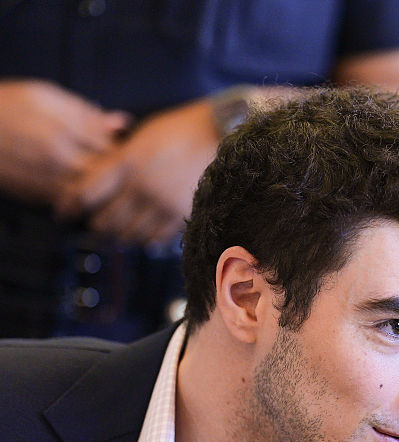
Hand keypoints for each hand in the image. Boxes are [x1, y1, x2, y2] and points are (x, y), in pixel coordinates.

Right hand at [0, 80, 128, 203]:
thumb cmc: (4, 105)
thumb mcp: (44, 96)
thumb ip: (85, 113)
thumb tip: (121, 123)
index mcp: (65, 133)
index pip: (113, 151)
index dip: (123, 152)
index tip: (125, 149)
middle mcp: (57, 161)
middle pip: (106, 178)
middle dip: (116, 175)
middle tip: (120, 169)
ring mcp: (45, 182)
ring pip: (90, 197)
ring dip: (101, 192)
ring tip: (102, 182)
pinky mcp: (34, 197)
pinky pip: (69, 206)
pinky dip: (80, 201)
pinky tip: (79, 189)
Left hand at [56, 97, 219, 245]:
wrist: (220, 135)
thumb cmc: (180, 130)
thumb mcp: (141, 138)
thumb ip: (119, 160)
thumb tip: (98, 179)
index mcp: (126, 162)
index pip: (86, 192)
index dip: (70, 206)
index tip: (64, 212)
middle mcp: (141, 186)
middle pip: (105, 219)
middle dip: (96, 225)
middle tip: (94, 225)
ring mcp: (162, 203)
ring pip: (129, 233)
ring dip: (120, 236)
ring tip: (119, 233)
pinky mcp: (182, 214)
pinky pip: (156, 238)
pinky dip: (146, 240)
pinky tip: (144, 237)